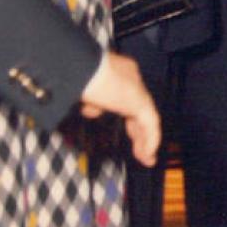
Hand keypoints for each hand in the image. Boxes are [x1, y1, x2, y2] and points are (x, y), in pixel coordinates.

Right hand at [78, 51, 160, 166]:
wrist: (81, 67)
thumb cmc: (74, 73)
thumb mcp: (81, 89)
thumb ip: (90, 100)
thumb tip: (91, 110)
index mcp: (118, 72)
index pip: (123, 95)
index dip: (118, 111)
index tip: (105, 121)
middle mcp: (131, 77)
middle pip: (139, 108)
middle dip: (139, 130)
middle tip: (140, 150)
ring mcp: (137, 88)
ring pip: (148, 117)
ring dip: (146, 139)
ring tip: (147, 158)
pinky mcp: (140, 100)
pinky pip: (151, 123)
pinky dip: (151, 139)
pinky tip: (147, 154)